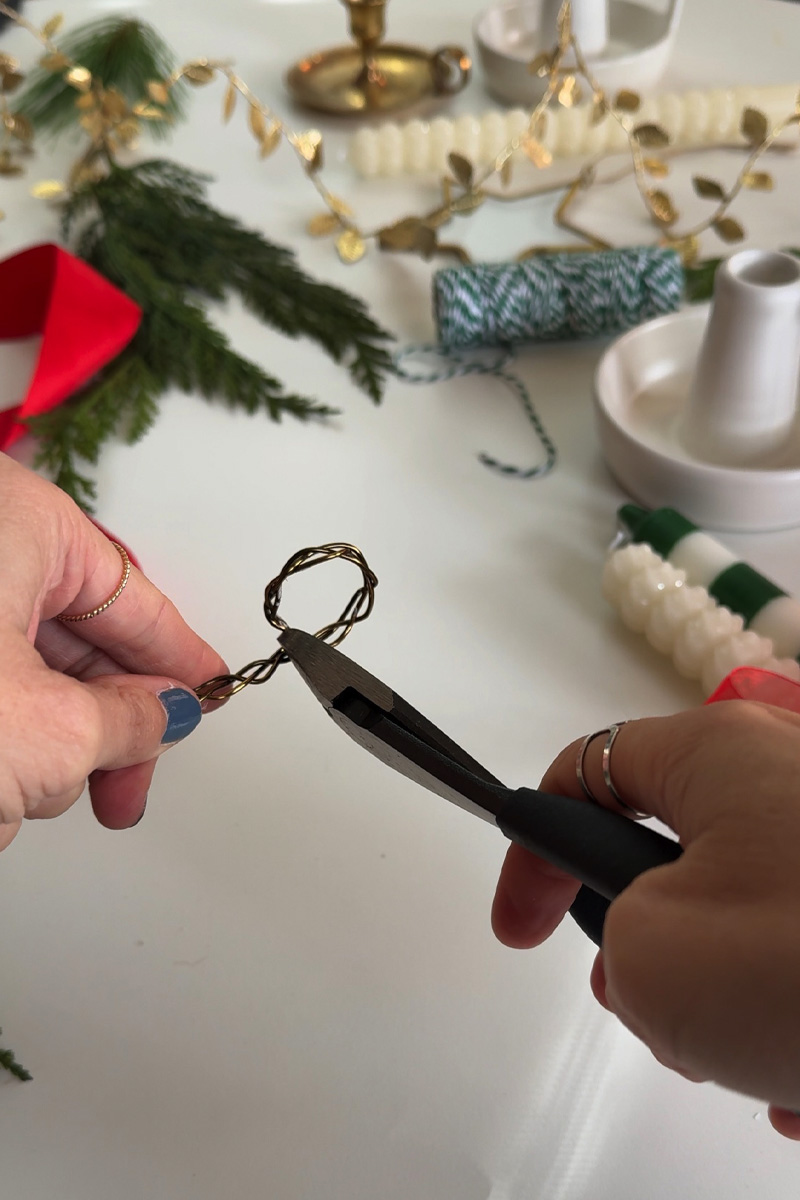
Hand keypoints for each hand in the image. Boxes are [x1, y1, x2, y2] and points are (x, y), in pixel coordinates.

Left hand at [0, 452, 226, 845]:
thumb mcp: (51, 729)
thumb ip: (129, 721)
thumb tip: (161, 715)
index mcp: (17, 520)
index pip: (133, 598)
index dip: (180, 657)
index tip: (211, 687)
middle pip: (75, 639)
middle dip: (101, 726)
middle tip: (125, 778)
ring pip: (22, 670)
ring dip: (39, 746)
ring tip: (21, 790)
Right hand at [492, 701, 799, 1138]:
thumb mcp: (659, 963)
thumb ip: (618, 945)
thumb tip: (660, 954)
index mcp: (719, 755)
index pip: (584, 770)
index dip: (533, 850)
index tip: (521, 934)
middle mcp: (789, 772)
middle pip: (673, 851)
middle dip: (652, 948)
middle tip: (662, 1018)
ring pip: (746, 910)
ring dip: (730, 998)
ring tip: (762, 1068)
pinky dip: (798, 1006)